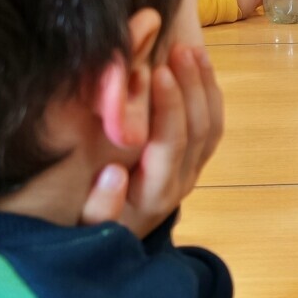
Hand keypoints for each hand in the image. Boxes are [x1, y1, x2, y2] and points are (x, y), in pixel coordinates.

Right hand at [79, 43, 224, 238]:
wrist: (107, 247)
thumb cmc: (84, 225)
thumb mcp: (83, 225)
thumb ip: (98, 207)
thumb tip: (113, 175)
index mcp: (154, 194)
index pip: (171, 144)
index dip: (169, 107)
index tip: (157, 70)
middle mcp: (180, 182)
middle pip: (199, 130)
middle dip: (190, 87)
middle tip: (178, 50)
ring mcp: (191, 171)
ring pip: (212, 125)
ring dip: (204, 85)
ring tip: (191, 50)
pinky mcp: (194, 162)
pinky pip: (213, 125)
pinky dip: (209, 92)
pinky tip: (200, 64)